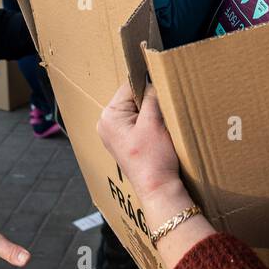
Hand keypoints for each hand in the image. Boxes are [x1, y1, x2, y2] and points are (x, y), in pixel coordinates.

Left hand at [96, 83, 181, 198]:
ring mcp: (114, 134)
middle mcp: (106, 124)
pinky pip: (137, 122)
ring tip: (159, 126)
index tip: (162, 93)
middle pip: (132, 98)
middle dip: (149, 102)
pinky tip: (156, 134)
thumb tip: (152, 80)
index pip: (129, 86)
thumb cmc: (153, 159)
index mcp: (109, 116)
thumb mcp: (154, 121)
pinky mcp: (124, 141)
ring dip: (151, 113)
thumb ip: (151, 96)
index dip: (148, 87)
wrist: (157, 187)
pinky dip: (149, 123)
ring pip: (137, 110)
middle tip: (161, 114)